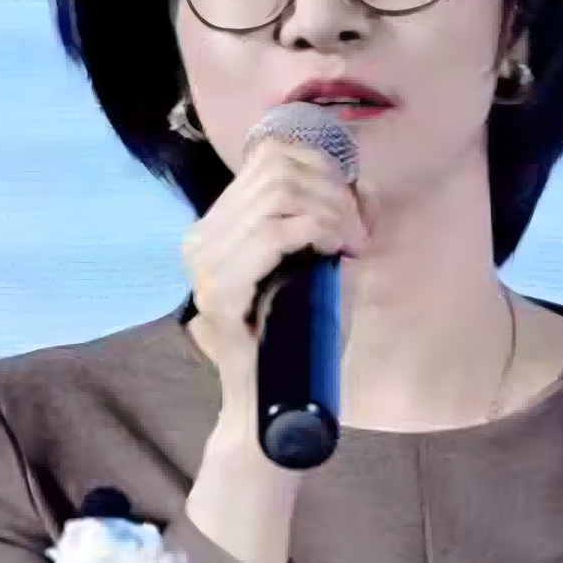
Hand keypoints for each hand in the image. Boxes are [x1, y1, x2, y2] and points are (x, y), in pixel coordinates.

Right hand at [177, 126, 370, 418]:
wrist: (277, 405)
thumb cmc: (302, 340)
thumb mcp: (323, 266)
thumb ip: (335, 221)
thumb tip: (361, 184)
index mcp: (217, 227)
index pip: (267, 157)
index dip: (321, 166)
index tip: (353, 207)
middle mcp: (201, 239)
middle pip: (276, 171)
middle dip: (332, 191)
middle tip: (358, 232)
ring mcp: (204, 265)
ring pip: (278, 196)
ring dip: (330, 212)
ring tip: (351, 243)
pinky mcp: (218, 292)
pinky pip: (274, 233)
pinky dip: (317, 230)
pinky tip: (335, 250)